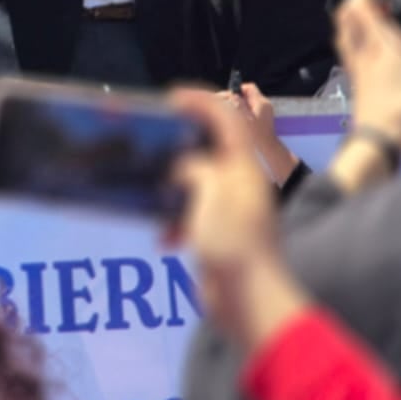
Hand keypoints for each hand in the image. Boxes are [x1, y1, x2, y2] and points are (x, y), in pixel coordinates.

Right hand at [170, 89, 308, 349]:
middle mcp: (239, 182)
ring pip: (195, 180)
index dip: (201, 102)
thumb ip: (196, 169)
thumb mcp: (211, 195)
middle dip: (180, 143)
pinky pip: (190, 212)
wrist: (248, 301)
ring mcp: (229, 208)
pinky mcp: (217, 232)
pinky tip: (164, 237)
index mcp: (244, 168)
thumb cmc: (233, 243)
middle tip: (153, 138)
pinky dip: (174, 220)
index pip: (226, 120)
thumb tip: (183, 166)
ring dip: (172, 186)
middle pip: (209, 147)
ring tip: (151, 190)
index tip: (170, 98)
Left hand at [334, 0, 400, 149]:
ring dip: (357, 16)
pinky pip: (348, 45)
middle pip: (346, 12)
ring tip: (380, 17)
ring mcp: (354, 62)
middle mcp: (363, 47)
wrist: (379, 140)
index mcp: (382, 43)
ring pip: (344, 28)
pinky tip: (378, 45)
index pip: (362, 3)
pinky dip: (357, 35)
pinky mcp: (354, 76)